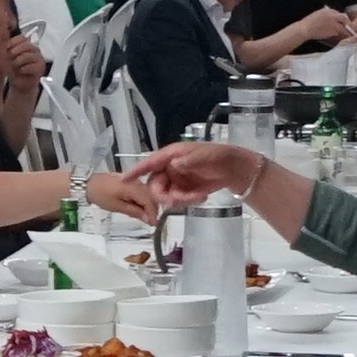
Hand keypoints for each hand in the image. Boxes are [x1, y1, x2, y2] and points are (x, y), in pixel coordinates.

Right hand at [120, 150, 237, 207]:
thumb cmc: (220, 156)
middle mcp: (170, 168)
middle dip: (164, 196)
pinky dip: (188, 202)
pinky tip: (201, 197)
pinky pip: (178, 201)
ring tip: (199, 196)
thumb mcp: (206, 155)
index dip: (135, 171)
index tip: (122, 181)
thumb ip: (189, 160)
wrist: (235, 169)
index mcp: (171, 155)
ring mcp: (176, 180)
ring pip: (166, 196)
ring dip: (180, 200)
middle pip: (155, 185)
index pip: (149, 163)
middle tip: (178, 201)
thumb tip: (173, 165)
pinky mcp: (183, 191)